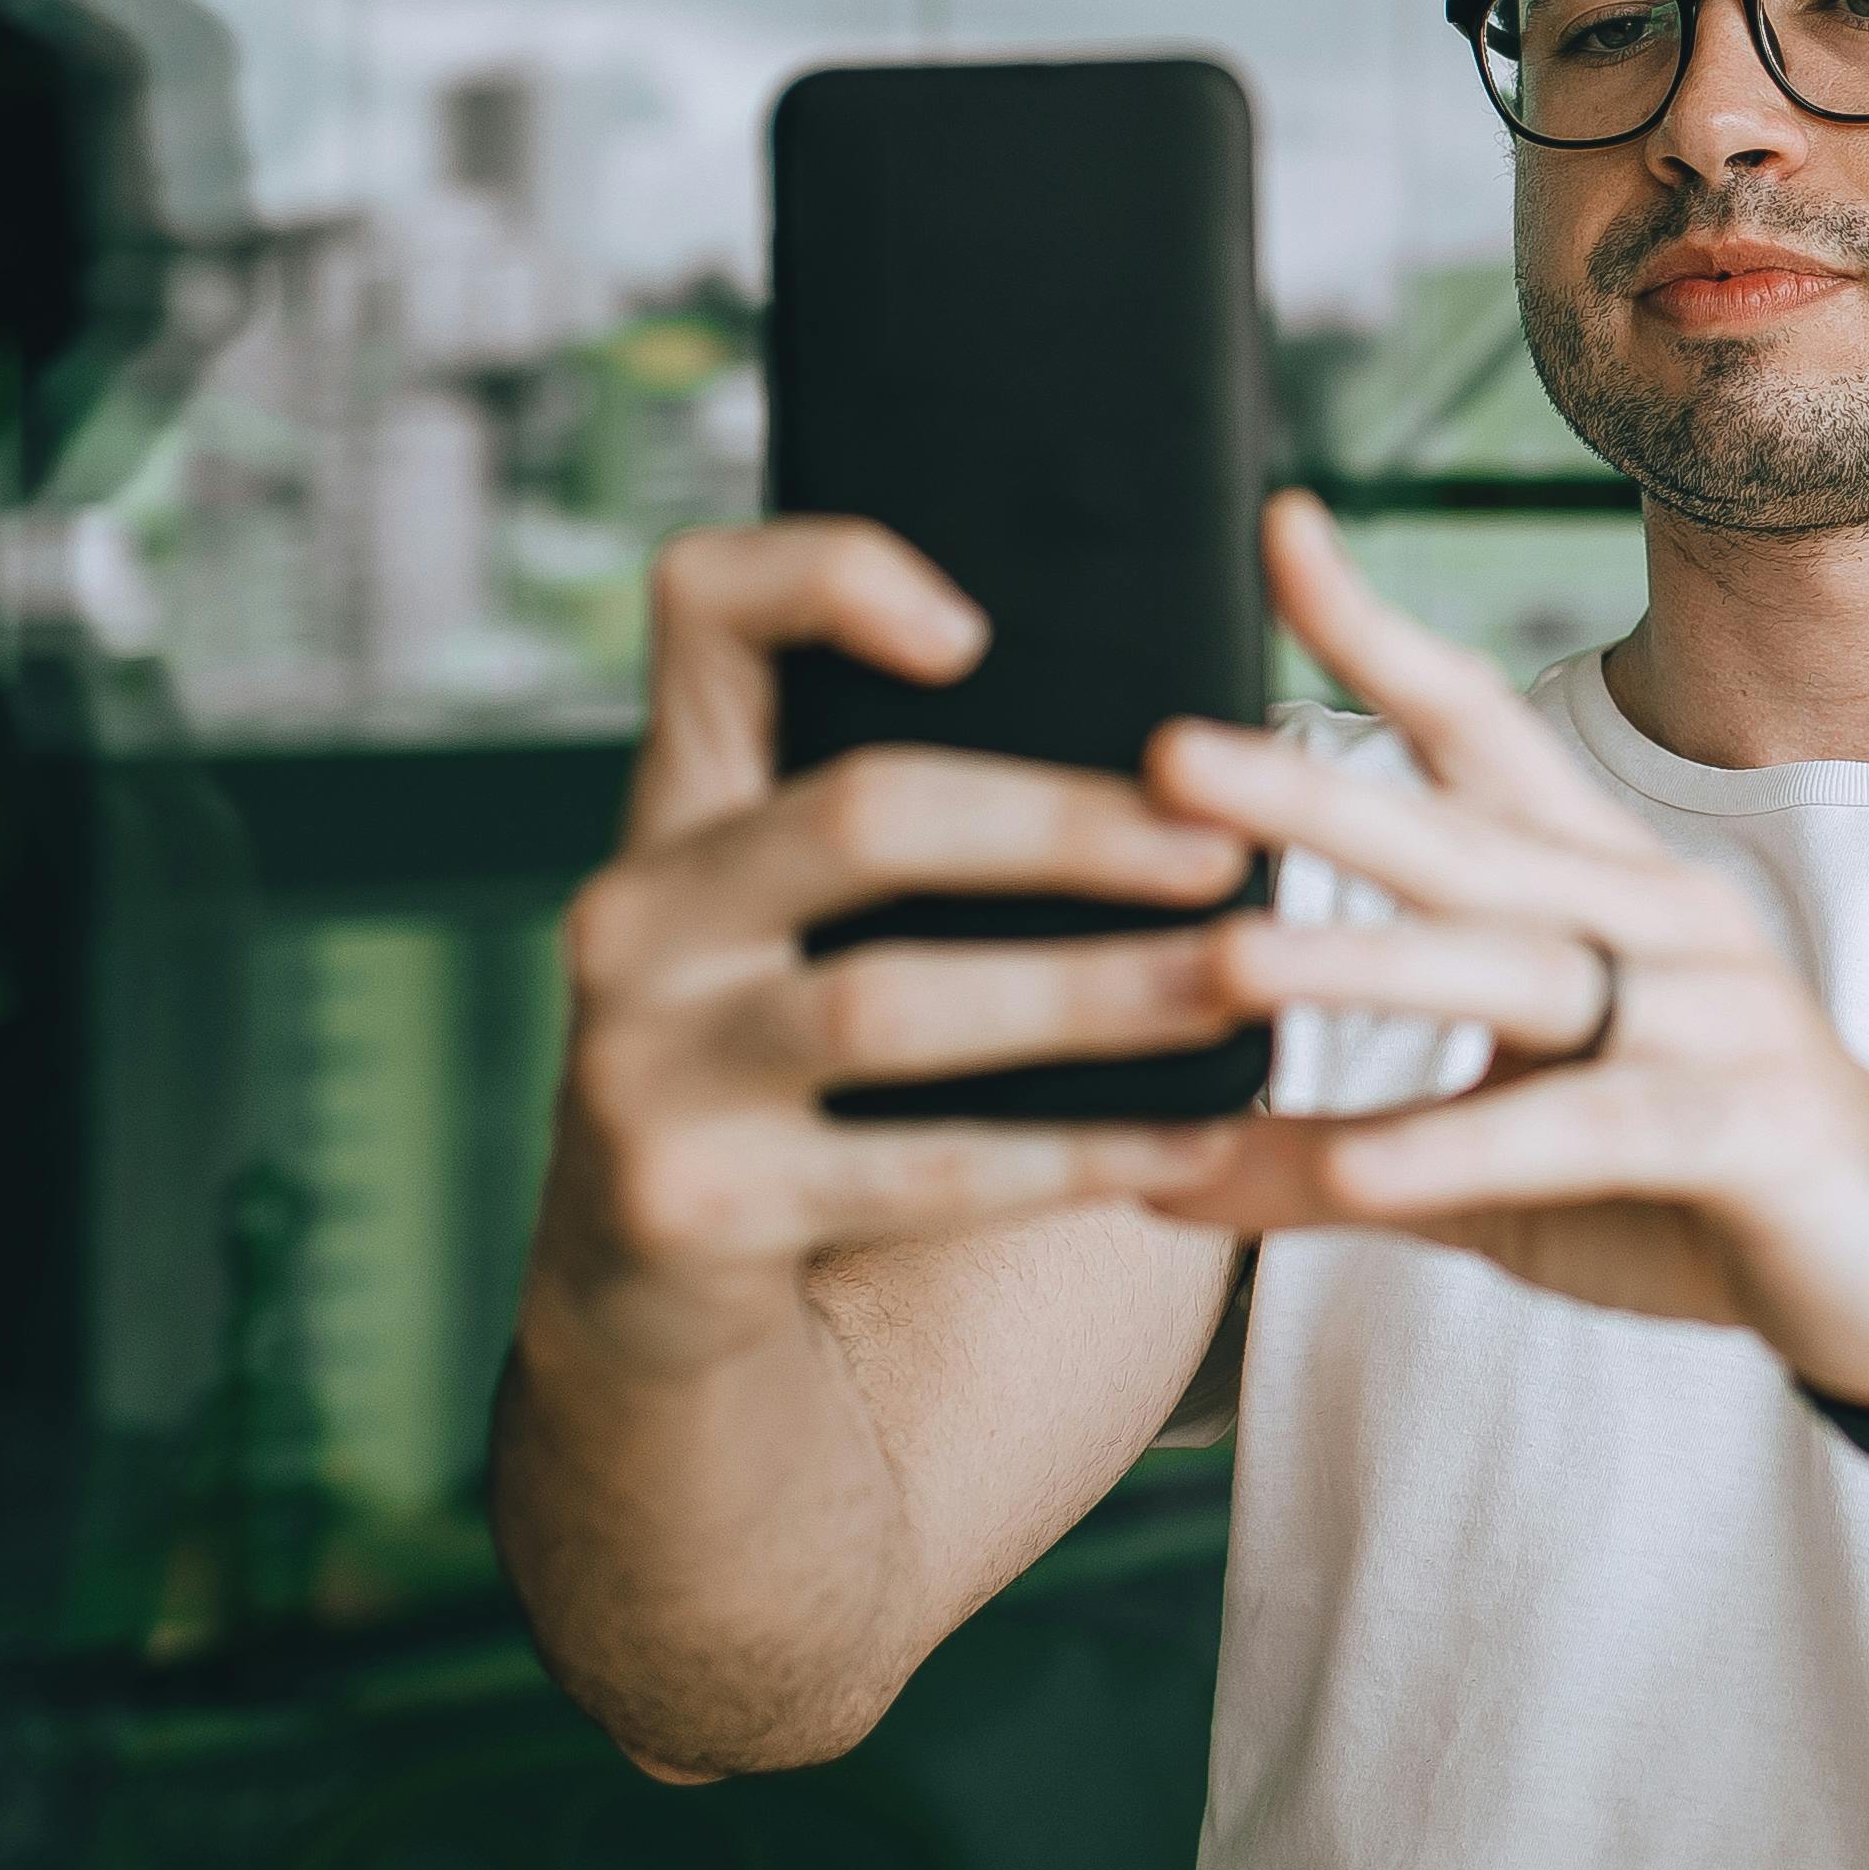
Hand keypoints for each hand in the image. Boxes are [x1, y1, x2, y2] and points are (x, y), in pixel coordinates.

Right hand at [528, 519, 1262, 1383]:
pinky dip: (1072, 1154)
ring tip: (1238, 984)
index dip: (830, 579)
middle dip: (1061, 829)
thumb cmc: (779, 1058)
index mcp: (673, 806)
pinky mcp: (685, 1209)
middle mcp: (630, 915)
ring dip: (1094, 993)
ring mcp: (639, 1065)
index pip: (706, 607)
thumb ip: (890, 822)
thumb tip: (1163, 750)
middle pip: (859, 815)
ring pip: (894, 1003)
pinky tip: (1192, 1141)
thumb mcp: (783, 915)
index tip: (978, 630)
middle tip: (1219, 847)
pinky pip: (916, 1173)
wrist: (642, 1290)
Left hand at [1126, 494, 1868, 1408]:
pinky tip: (1360, 1175)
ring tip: (1229, 964)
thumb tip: (1143, 1166)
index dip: (1380, 630)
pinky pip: (1589, 1128)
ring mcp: (1714, 1015)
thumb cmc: (1683, 1192)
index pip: (1479, 729)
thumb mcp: (1492, 1168)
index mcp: (1600, 883)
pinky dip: (1468, 1146)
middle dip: (1314, 794)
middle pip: (1469, 834)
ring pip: (1520, 967)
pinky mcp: (1748, 1132)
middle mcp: (1659, 917)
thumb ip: (1334, 1154)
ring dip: (1367, 966)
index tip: (1275, 528)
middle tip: (1168, 754)